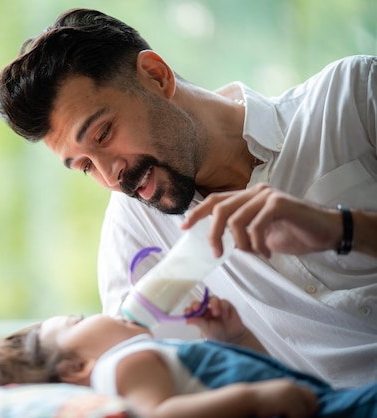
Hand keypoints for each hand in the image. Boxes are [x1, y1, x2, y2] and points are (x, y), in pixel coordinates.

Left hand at [182, 184, 341, 257]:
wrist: (327, 232)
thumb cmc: (294, 233)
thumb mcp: (260, 234)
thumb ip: (240, 233)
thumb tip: (219, 243)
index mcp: (248, 197)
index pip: (215, 200)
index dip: (197, 213)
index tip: (183, 227)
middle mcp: (255, 192)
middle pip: (220, 208)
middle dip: (213, 233)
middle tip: (217, 253)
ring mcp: (267, 195)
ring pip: (235, 219)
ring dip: (240, 243)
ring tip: (254, 254)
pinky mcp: (279, 203)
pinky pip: (256, 225)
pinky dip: (257, 244)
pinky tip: (266, 253)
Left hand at [185, 296, 245, 342]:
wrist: (233, 338)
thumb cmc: (218, 335)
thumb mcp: (207, 330)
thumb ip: (199, 323)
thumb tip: (187, 320)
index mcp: (200, 316)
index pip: (192, 310)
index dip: (190, 309)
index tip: (189, 312)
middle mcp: (207, 310)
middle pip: (201, 302)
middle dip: (198, 304)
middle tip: (198, 308)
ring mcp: (217, 307)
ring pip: (213, 299)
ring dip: (213, 304)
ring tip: (216, 314)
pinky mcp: (226, 306)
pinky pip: (224, 302)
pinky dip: (224, 308)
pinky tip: (225, 316)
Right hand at [247, 379, 317, 417]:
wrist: (248, 399)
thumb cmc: (261, 399)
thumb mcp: (278, 393)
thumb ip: (290, 395)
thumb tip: (305, 406)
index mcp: (291, 384)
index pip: (311, 395)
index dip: (311, 405)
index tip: (306, 413)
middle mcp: (293, 387)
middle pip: (312, 403)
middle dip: (308, 412)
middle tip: (295, 416)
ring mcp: (291, 395)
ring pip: (305, 413)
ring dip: (297, 417)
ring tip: (284, 415)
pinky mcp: (288, 403)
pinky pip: (297, 417)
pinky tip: (280, 416)